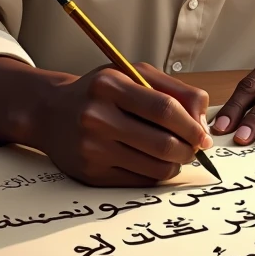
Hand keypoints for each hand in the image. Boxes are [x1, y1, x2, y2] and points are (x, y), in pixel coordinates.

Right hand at [33, 62, 212, 186]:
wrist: (51, 112)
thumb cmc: (100, 91)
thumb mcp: (133, 75)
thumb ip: (174, 90)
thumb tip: (202, 122)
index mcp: (110, 86)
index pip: (165, 109)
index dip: (192, 125)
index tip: (203, 135)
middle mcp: (97, 117)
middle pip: (162, 143)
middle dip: (189, 149)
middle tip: (195, 148)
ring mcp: (92, 148)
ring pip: (154, 167)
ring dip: (176, 165)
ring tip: (177, 155)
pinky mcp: (90, 173)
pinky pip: (139, 181)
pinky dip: (156, 174)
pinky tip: (155, 163)